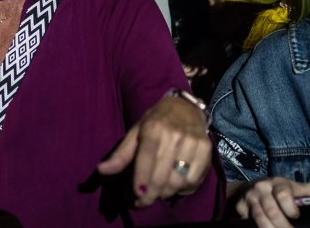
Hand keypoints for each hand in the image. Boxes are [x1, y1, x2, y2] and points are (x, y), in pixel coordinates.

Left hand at [96, 92, 210, 206]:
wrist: (185, 107)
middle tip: (142, 201)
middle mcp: (174, 135)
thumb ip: (121, 154)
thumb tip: (102, 170)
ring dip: (165, 193)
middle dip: (150, 195)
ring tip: (157, 192)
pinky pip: (194, 180)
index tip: (135, 199)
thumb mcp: (135, 132)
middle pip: (161, 176)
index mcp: (154, 129)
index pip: (146, 161)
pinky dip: (183, 189)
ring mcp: (192, 142)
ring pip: (177, 182)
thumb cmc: (156, 121)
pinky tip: (175, 185)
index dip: (140, 183)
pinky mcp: (206, 149)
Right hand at [231, 177, 309, 227]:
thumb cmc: (280, 190)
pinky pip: (247, 221)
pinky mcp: (239, 208)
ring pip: (259, 218)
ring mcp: (249, 199)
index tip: (296, 216)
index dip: (290, 207)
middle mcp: (263, 189)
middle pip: (271, 211)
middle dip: (282, 226)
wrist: (248, 188)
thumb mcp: (298, 188)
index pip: (284, 194)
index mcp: (280, 184)